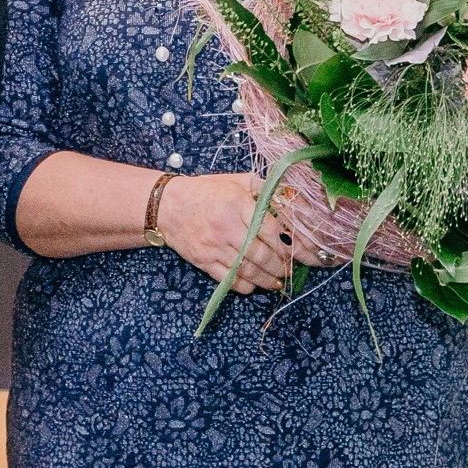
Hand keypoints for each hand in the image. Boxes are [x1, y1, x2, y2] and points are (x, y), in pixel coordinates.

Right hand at [156, 172, 291, 294]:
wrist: (168, 205)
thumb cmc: (207, 192)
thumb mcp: (235, 181)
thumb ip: (263, 188)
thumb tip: (292, 200)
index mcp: (236, 203)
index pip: (269, 229)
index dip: (288, 244)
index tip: (299, 252)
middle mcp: (225, 226)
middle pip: (260, 254)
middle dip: (281, 266)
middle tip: (291, 270)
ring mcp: (213, 246)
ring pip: (247, 270)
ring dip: (267, 279)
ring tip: (279, 281)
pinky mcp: (203, 261)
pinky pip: (228, 280)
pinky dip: (245, 286)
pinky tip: (255, 285)